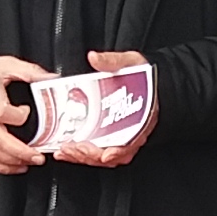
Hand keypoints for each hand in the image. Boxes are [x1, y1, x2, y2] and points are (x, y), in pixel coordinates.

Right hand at [0, 55, 50, 174]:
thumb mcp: (3, 64)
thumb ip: (29, 71)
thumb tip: (51, 78)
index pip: (1, 112)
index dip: (18, 116)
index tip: (27, 112)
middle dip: (21, 152)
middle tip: (38, 156)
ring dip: (12, 162)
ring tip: (30, 162)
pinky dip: (0, 167)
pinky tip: (14, 166)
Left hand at [51, 50, 158, 168]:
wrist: (151, 81)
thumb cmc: (145, 76)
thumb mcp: (132, 63)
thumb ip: (113, 61)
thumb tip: (94, 58)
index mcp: (142, 118)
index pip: (133, 140)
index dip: (119, 150)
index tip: (106, 154)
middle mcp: (132, 133)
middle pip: (113, 154)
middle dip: (91, 155)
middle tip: (73, 148)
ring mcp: (120, 138)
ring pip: (103, 157)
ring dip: (83, 157)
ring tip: (65, 151)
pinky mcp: (109, 138)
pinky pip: (96, 152)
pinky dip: (81, 155)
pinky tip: (66, 151)